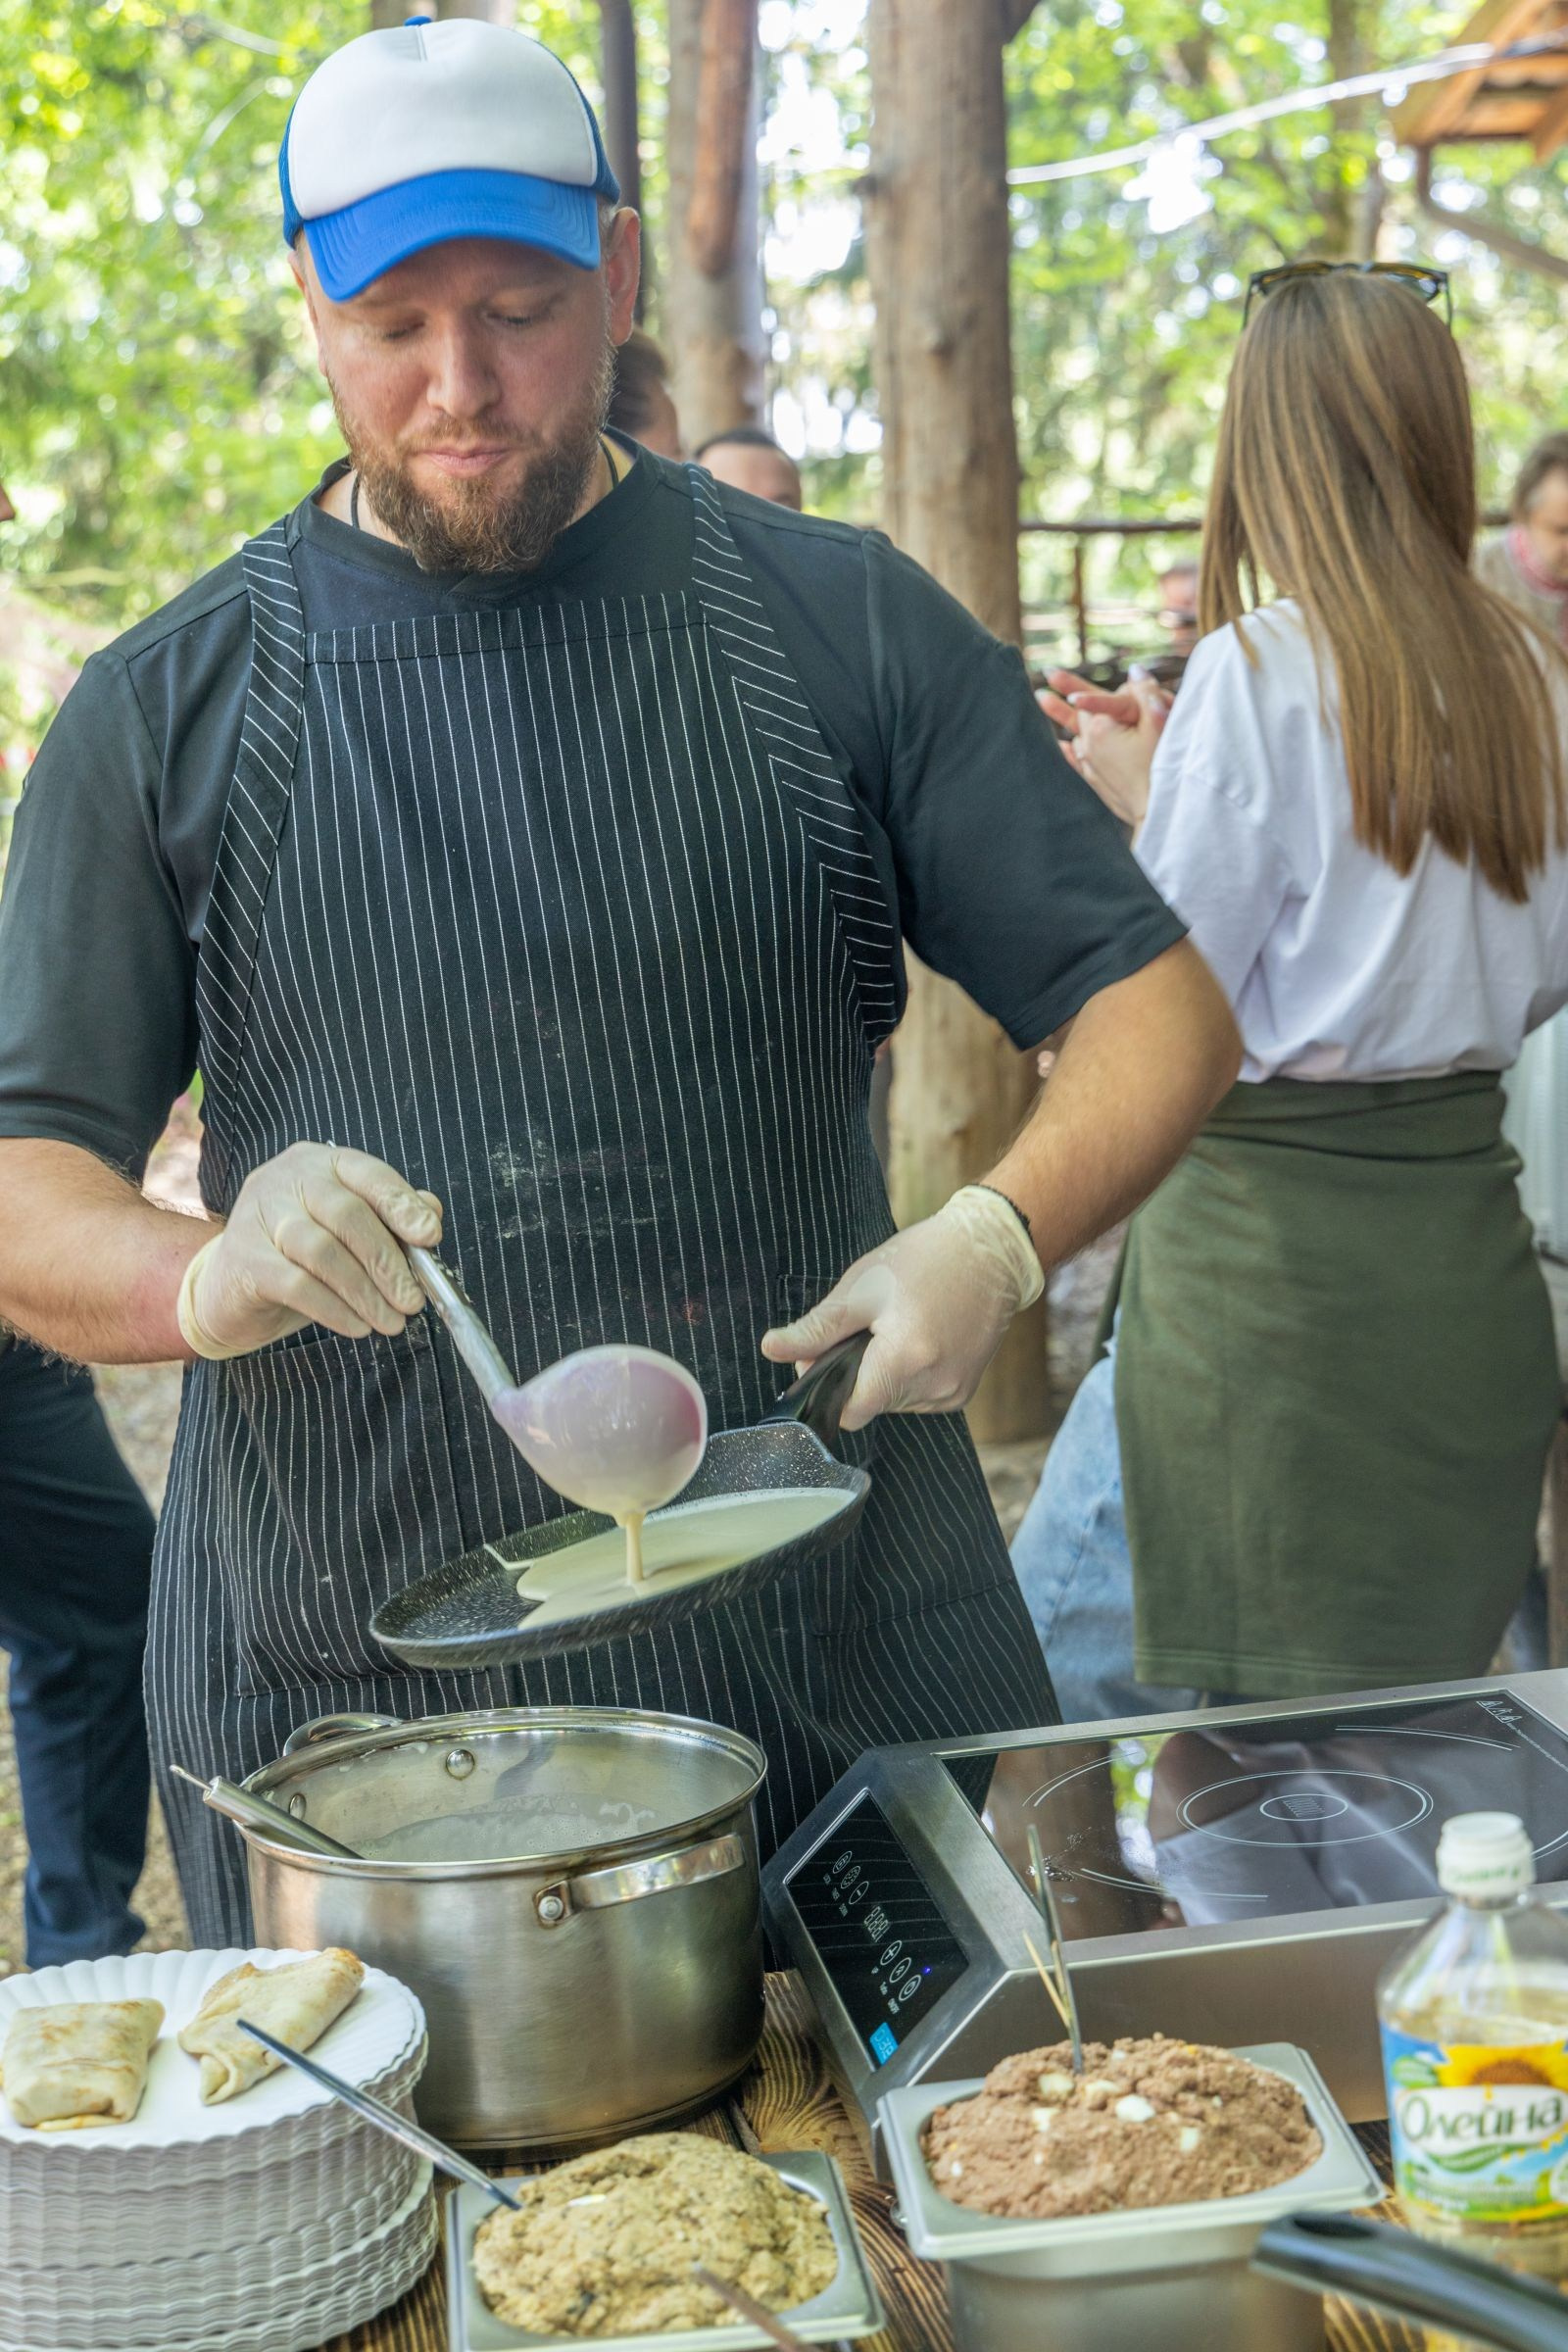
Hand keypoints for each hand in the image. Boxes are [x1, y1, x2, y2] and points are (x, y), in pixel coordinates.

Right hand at [182, 1143, 441, 1356]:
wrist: (227, 1287)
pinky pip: (298, 1285)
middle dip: (387, 1261)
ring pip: (323, 1251)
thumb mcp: (347, 1232)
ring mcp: (259, 1216)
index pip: (369, 1174)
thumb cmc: (299, 1256)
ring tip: (391, 1321)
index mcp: (321, 1163)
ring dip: (365, 1292)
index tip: (431, 1238)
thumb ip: (388, 1218)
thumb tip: (431, 1216)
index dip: (403, 1205)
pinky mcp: (244, 1258)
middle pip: (348, 1214)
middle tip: (412, 1300)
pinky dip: (335, 1309)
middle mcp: (287, 1180)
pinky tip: (357, 1326)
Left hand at [760, 1187, 1042, 1430]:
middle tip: (865, 1327)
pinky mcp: (963, 1392)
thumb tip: (770, 1350)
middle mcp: (933, 1387)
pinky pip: (918, 1397)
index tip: (828, 1354)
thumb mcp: (861, 1287)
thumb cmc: (924, 1260)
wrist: (991, 1252)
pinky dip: (909, 1376)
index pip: (850, 1412)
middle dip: (856, 1374)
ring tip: (897, 1328)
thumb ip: (816, 1328)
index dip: (829, 1387)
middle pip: (870, 1405)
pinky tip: (918, 1338)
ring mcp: (952, 1393)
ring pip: (893, 1403)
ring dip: (883, 1375)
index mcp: (904, 1361)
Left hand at [1039, 669, 1170, 824]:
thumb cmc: (1162, 764)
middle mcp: (1089, 747)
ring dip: (1065, 719)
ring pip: (1076, 736)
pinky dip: (1070, 751)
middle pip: (1077, 716)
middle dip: (1066, 698)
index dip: (1073, 683)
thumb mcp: (1159, 723)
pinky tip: (1065, 745)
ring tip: (1045, 701)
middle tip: (1045, 679)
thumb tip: (1135, 670)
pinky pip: (1078, 761)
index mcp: (1101, 728)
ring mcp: (1091, 766)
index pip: (1088, 698)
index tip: (1050, 673)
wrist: (1159, 809)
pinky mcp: (1098, 782)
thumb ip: (1145, 693)